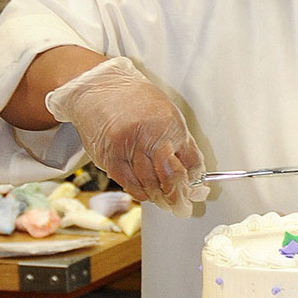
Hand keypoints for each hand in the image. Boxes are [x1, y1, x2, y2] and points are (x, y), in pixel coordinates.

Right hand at [45, 57, 208, 216]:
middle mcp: (149, 137)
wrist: (97, 89)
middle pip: (171, 179)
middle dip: (180, 199)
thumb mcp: (167, 115)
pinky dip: (141, 193)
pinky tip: (147, 193)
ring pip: (150, 186)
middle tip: (183, 209)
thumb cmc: (135, 100)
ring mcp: (128, 148)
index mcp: (169, 124)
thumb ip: (180, 145)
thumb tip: (195, 176)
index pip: (191, 163)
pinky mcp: (109, 158)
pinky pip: (130, 185)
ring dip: (160, 199)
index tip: (199, 193)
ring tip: (166, 203)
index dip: (196, 183)